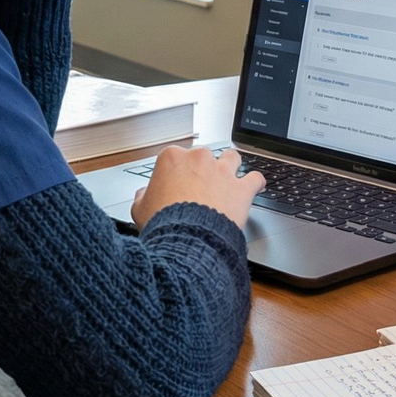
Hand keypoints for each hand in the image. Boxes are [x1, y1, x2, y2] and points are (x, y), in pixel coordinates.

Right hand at [132, 146, 264, 231]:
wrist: (186, 240)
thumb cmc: (162, 223)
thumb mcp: (139, 209)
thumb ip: (142, 196)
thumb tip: (143, 193)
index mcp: (172, 158)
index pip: (176, 157)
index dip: (177, 172)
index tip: (178, 183)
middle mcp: (199, 158)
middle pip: (203, 156)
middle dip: (202, 168)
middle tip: (200, 186)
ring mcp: (222, 171)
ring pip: (231, 157)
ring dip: (230, 166)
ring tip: (228, 178)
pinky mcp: (241, 188)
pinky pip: (255, 178)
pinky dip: (256, 183)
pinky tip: (255, 187)